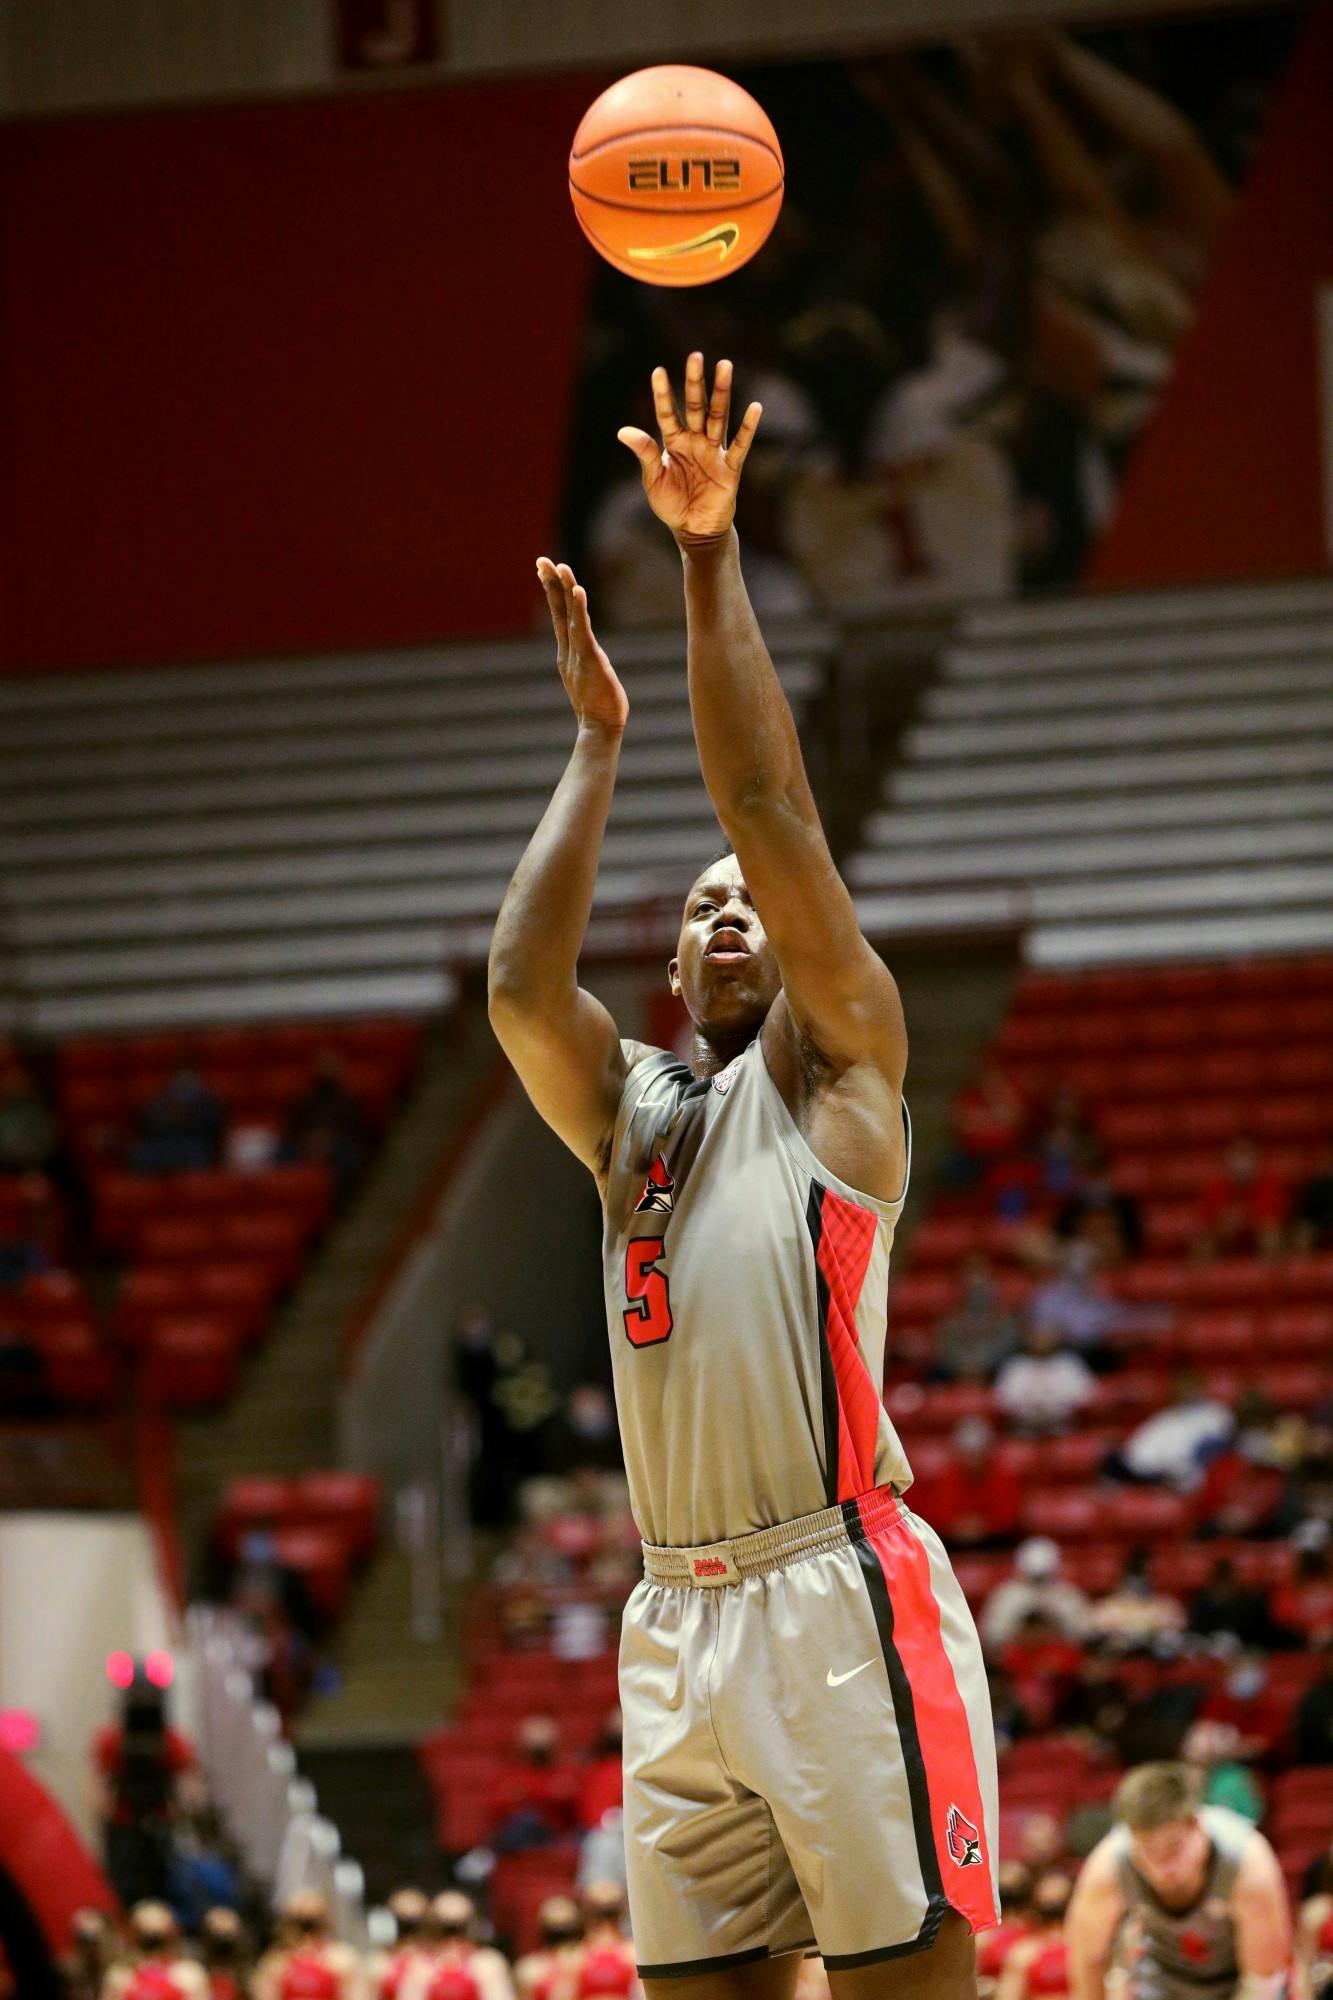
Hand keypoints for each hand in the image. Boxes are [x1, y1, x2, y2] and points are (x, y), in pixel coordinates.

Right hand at [536, 557, 627, 736]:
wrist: (599, 729)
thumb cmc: (600, 708)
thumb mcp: (590, 679)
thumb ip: (587, 665)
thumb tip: (589, 661)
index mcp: (569, 653)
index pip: (560, 616)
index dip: (553, 593)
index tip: (545, 570)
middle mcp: (569, 650)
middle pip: (558, 610)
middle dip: (551, 583)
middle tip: (542, 560)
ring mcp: (577, 653)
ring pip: (568, 616)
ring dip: (564, 589)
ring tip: (559, 566)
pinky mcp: (589, 659)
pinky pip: (583, 630)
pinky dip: (579, 609)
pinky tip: (577, 590)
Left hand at [617, 353, 761, 546]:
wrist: (693, 530)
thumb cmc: (672, 504)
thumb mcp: (653, 479)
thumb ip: (645, 453)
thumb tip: (623, 431)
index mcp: (674, 442)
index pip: (667, 414)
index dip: (663, 395)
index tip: (658, 372)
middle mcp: (695, 441)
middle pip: (696, 406)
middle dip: (695, 382)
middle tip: (694, 355)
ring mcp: (714, 452)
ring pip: (718, 417)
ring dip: (721, 392)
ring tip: (724, 365)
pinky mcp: (730, 468)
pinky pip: (741, 445)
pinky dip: (748, 428)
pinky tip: (755, 407)